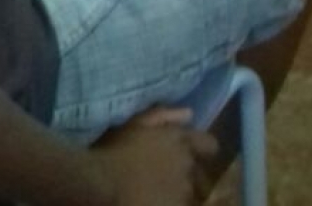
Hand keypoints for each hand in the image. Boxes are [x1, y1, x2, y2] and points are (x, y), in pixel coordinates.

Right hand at [96, 122, 216, 205]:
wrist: (102, 183)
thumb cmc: (115, 149)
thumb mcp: (137, 122)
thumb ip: (165, 115)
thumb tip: (189, 114)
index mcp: (180, 141)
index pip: (209, 145)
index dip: (202, 150)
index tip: (191, 155)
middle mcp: (187, 165)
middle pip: (197, 173)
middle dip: (186, 174)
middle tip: (164, 178)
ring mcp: (182, 191)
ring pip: (188, 194)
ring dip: (178, 193)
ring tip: (156, 192)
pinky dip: (170, 203)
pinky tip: (153, 200)